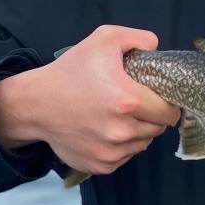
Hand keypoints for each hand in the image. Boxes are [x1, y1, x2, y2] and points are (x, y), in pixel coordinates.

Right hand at [0, 25, 180, 175]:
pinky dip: (123, 146)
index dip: (169, 103)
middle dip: (154, 116)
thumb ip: (139, 38)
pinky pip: (126, 157)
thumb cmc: (70, 71)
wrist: (35, 104)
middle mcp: (121, 131)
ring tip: (120, 116)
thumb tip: (157, 49)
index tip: (160, 97)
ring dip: (139, 131)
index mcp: (127, 101)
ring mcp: (111, 152)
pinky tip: (107, 130)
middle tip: (138, 104)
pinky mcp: (101, 166)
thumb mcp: (104, 39)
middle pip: (159, 128)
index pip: (169, 111)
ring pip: (144, 143)